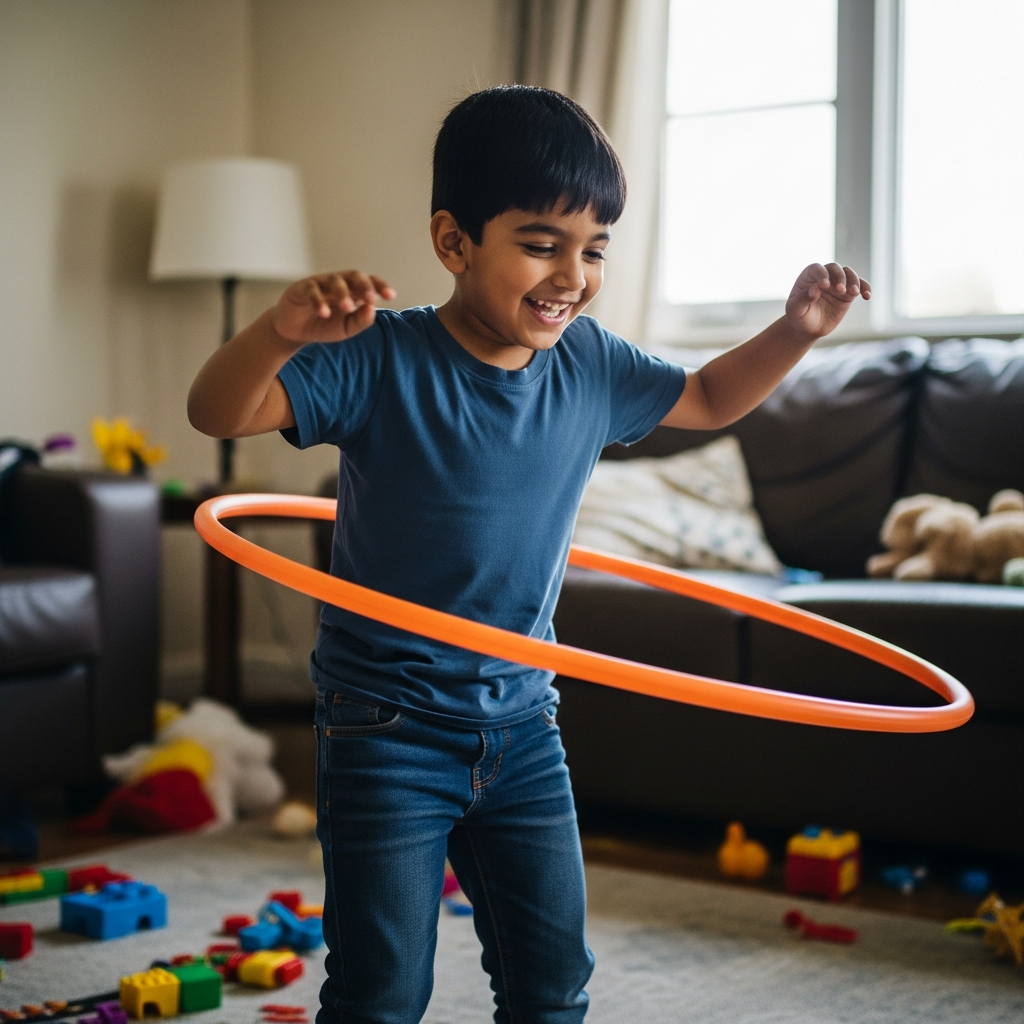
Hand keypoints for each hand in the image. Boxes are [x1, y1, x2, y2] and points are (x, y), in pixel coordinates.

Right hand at [273, 271, 395, 343]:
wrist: (296, 332)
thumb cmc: (324, 326)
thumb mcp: (347, 328)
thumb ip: (361, 320)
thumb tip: (371, 308)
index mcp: (352, 291)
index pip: (369, 282)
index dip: (380, 286)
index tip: (390, 296)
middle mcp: (338, 284)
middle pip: (354, 275)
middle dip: (364, 286)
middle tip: (370, 299)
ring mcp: (320, 283)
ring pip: (334, 280)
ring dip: (343, 293)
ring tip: (347, 307)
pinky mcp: (301, 288)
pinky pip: (312, 290)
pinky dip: (318, 300)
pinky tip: (323, 313)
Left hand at [785, 263, 869, 339]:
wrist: (808, 328)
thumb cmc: (798, 316)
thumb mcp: (795, 310)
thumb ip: (803, 299)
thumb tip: (814, 291)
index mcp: (808, 277)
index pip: (817, 269)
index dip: (822, 274)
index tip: (824, 285)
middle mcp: (824, 276)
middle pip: (835, 268)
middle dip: (840, 277)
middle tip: (840, 290)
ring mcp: (838, 283)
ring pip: (849, 274)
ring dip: (854, 281)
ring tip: (854, 293)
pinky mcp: (848, 293)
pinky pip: (860, 286)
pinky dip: (865, 288)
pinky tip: (867, 296)